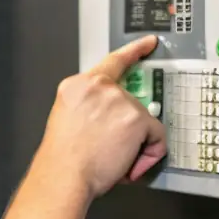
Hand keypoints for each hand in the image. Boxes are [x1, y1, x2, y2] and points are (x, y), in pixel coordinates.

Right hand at [35, 36, 166, 200]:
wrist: (64, 176)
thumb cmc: (62, 160)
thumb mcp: (68, 120)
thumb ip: (90, 108)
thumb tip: (113, 120)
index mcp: (77, 86)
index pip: (112, 62)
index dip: (135, 51)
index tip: (149, 43)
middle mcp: (98, 87)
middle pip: (131, 103)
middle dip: (127, 127)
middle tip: (110, 148)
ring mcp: (118, 99)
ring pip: (144, 121)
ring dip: (134, 143)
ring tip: (111, 158)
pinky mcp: (136, 117)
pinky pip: (156, 137)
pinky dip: (147, 154)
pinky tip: (126, 162)